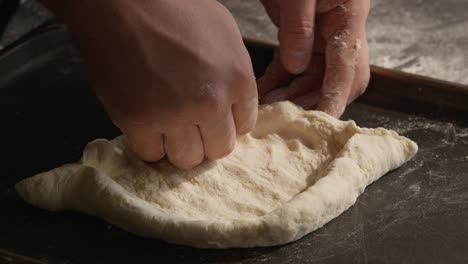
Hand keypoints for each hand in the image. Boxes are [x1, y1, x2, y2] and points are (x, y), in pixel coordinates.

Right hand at [41, 0, 257, 167]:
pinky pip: (151, 154)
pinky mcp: (137, 122)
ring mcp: (173, 116)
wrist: (123, 2)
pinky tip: (147, 126)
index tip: (215, 117)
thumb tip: (233, 103)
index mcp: (237, 79)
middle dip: (208, 139)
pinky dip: (151, 144)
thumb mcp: (224, 32)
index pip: (244, 125)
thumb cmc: (176, 8)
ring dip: (181, 147)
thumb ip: (234, 72)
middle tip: (192, 126)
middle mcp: (210, 104)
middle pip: (219, 149)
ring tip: (169, 128)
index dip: (228, 122)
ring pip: (187, 159)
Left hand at [259, 0, 369, 116]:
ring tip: (270, 110)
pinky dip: (278, 81)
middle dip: (312, 102)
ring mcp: (320, 33)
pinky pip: (292, 65)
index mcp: (349, 15)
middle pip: (334, 77)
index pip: (348, 65)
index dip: (336, 96)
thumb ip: (298, 27)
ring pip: (312, 77)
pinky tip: (263, 94)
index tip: (323, 119)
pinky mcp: (300, 34)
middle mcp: (340, 28)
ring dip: (292, 96)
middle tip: (288, 119)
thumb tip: (296, 66)